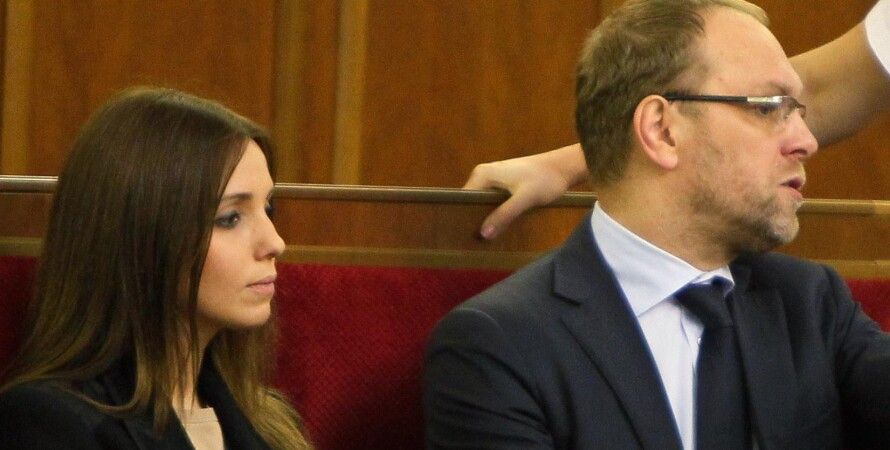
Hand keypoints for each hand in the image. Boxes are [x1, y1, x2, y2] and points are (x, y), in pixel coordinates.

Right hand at [464, 144, 585, 238]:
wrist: (564, 168)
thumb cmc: (545, 180)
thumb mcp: (524, 199)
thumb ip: (504, 215)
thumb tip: (483, 234)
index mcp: (482, 174)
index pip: (463, 199)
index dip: (463, 217)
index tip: (466, 236)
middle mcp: (483, 173)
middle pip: (471, 202)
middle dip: (474, 219)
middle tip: (477, 241)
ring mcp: (493, 177)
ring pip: (482, 202)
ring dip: (486, 217)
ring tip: (487, 237)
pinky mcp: (504, 182)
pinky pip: (492, 200)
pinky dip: (495, 212)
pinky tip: (500, 226)